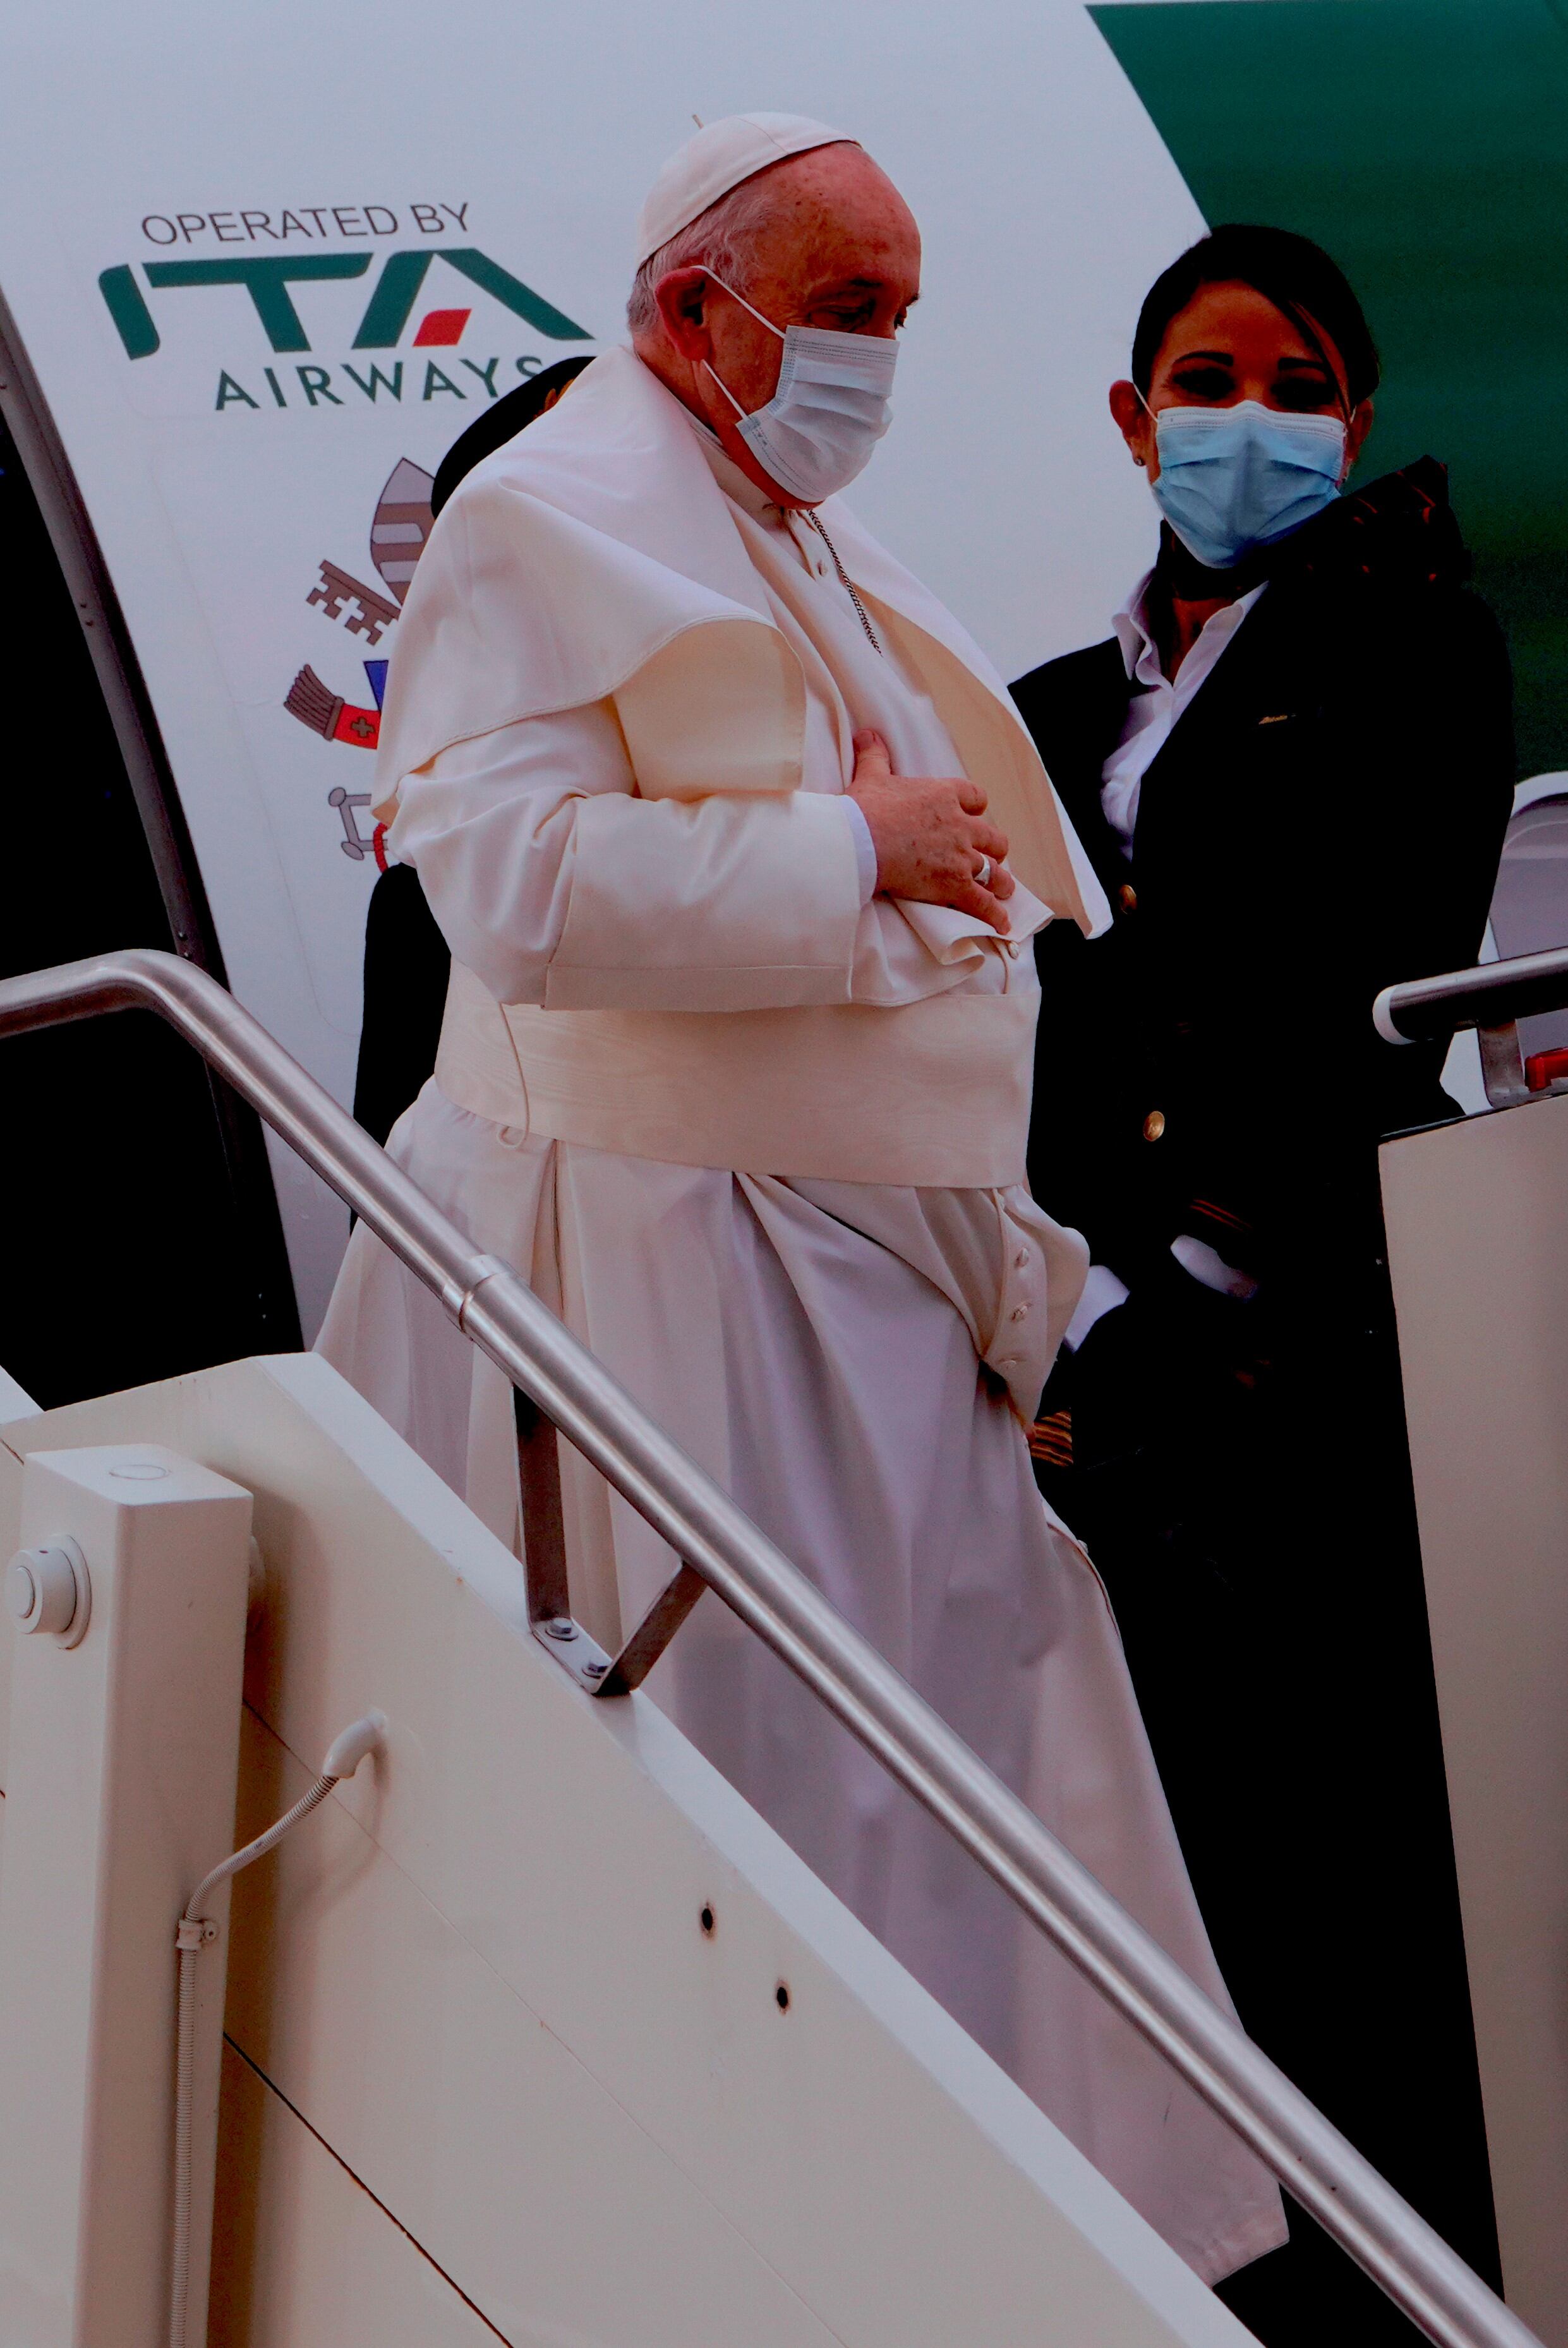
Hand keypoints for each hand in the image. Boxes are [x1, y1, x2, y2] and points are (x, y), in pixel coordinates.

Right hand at [848, 730, 1014, 933]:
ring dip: (1000, 881)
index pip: (976, 798)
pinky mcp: (955, 885)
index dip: (976, 808)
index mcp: (945, 794)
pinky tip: (1001, 924)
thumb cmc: (866, 809)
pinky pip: (983, 902)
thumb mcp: (871, 776)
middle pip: (993, 837)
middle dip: (994, 848)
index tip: (973, 814)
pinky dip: (994, 914)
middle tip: (990, 857)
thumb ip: (875, 756)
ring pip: (994, 870)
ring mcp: (961, 856)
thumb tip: (866, 734)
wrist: (861, 841)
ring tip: (1002, 889)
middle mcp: (961, 825)